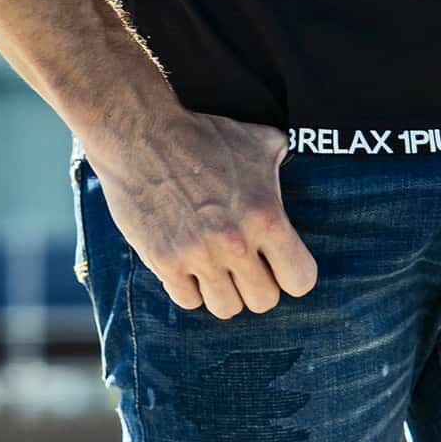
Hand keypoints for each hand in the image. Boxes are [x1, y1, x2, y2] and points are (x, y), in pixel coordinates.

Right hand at [85, 109, 316, 318]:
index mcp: (266, 218)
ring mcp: (199, 255)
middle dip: (256, 285)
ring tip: (215, 268)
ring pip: (226, 308)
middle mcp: (236, 243)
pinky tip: (187, 265)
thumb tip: (301, 153)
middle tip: (242, 265)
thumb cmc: (202, 137)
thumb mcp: (256, 141)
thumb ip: (282, 157)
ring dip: (223, 291)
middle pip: (263, 301)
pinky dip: (189, 288)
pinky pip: (189, 301)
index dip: (291, 274)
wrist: (139, 133)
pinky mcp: (165, 262)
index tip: (278, 264)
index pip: (300, 280)